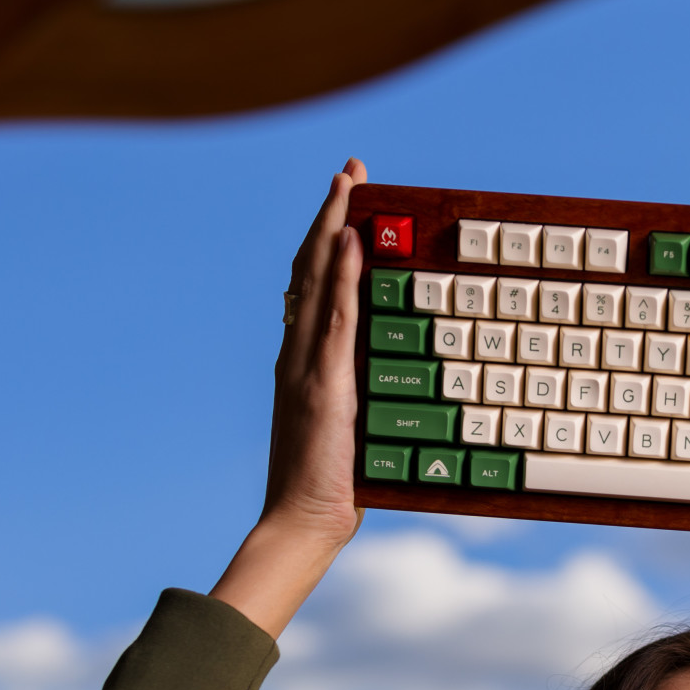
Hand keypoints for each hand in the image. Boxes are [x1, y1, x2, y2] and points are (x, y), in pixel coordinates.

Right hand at [210, 160, 368, 636]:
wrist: (302, 519)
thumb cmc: (331, 482)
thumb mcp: (347, 425)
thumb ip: (359, 390)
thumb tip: (393, 366)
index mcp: (301, 361)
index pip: (312, 286)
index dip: (325, 239)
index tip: (343, 200)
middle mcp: (297, 354)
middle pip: (309, 269)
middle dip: (330, 215)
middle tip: (350, 171)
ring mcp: (306, 366)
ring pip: (316, 283)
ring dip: (334, 229)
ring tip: (349, 186)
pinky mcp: (323, 385)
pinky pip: (334, 320)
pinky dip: (341, 278)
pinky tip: (351, 245)